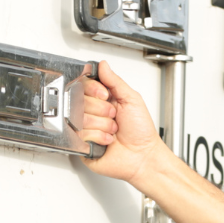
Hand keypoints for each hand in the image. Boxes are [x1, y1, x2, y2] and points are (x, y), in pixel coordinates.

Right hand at [79, 60, 168, 185]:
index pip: (84, 84)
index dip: (93, 89)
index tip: (105, 96)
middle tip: (114, 117)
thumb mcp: (132, 99)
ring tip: (113, 131)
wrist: (143, 157)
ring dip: (103, 125)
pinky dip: (99, 137)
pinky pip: (81, 134)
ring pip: (80, 117)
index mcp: (102, 100)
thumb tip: (103, 65)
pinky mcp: (83, 144)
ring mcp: (86, 128)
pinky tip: (107, 141)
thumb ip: (115, 81)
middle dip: (102, 109)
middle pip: (79, 100)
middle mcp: (92, 112)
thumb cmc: (141, 132)